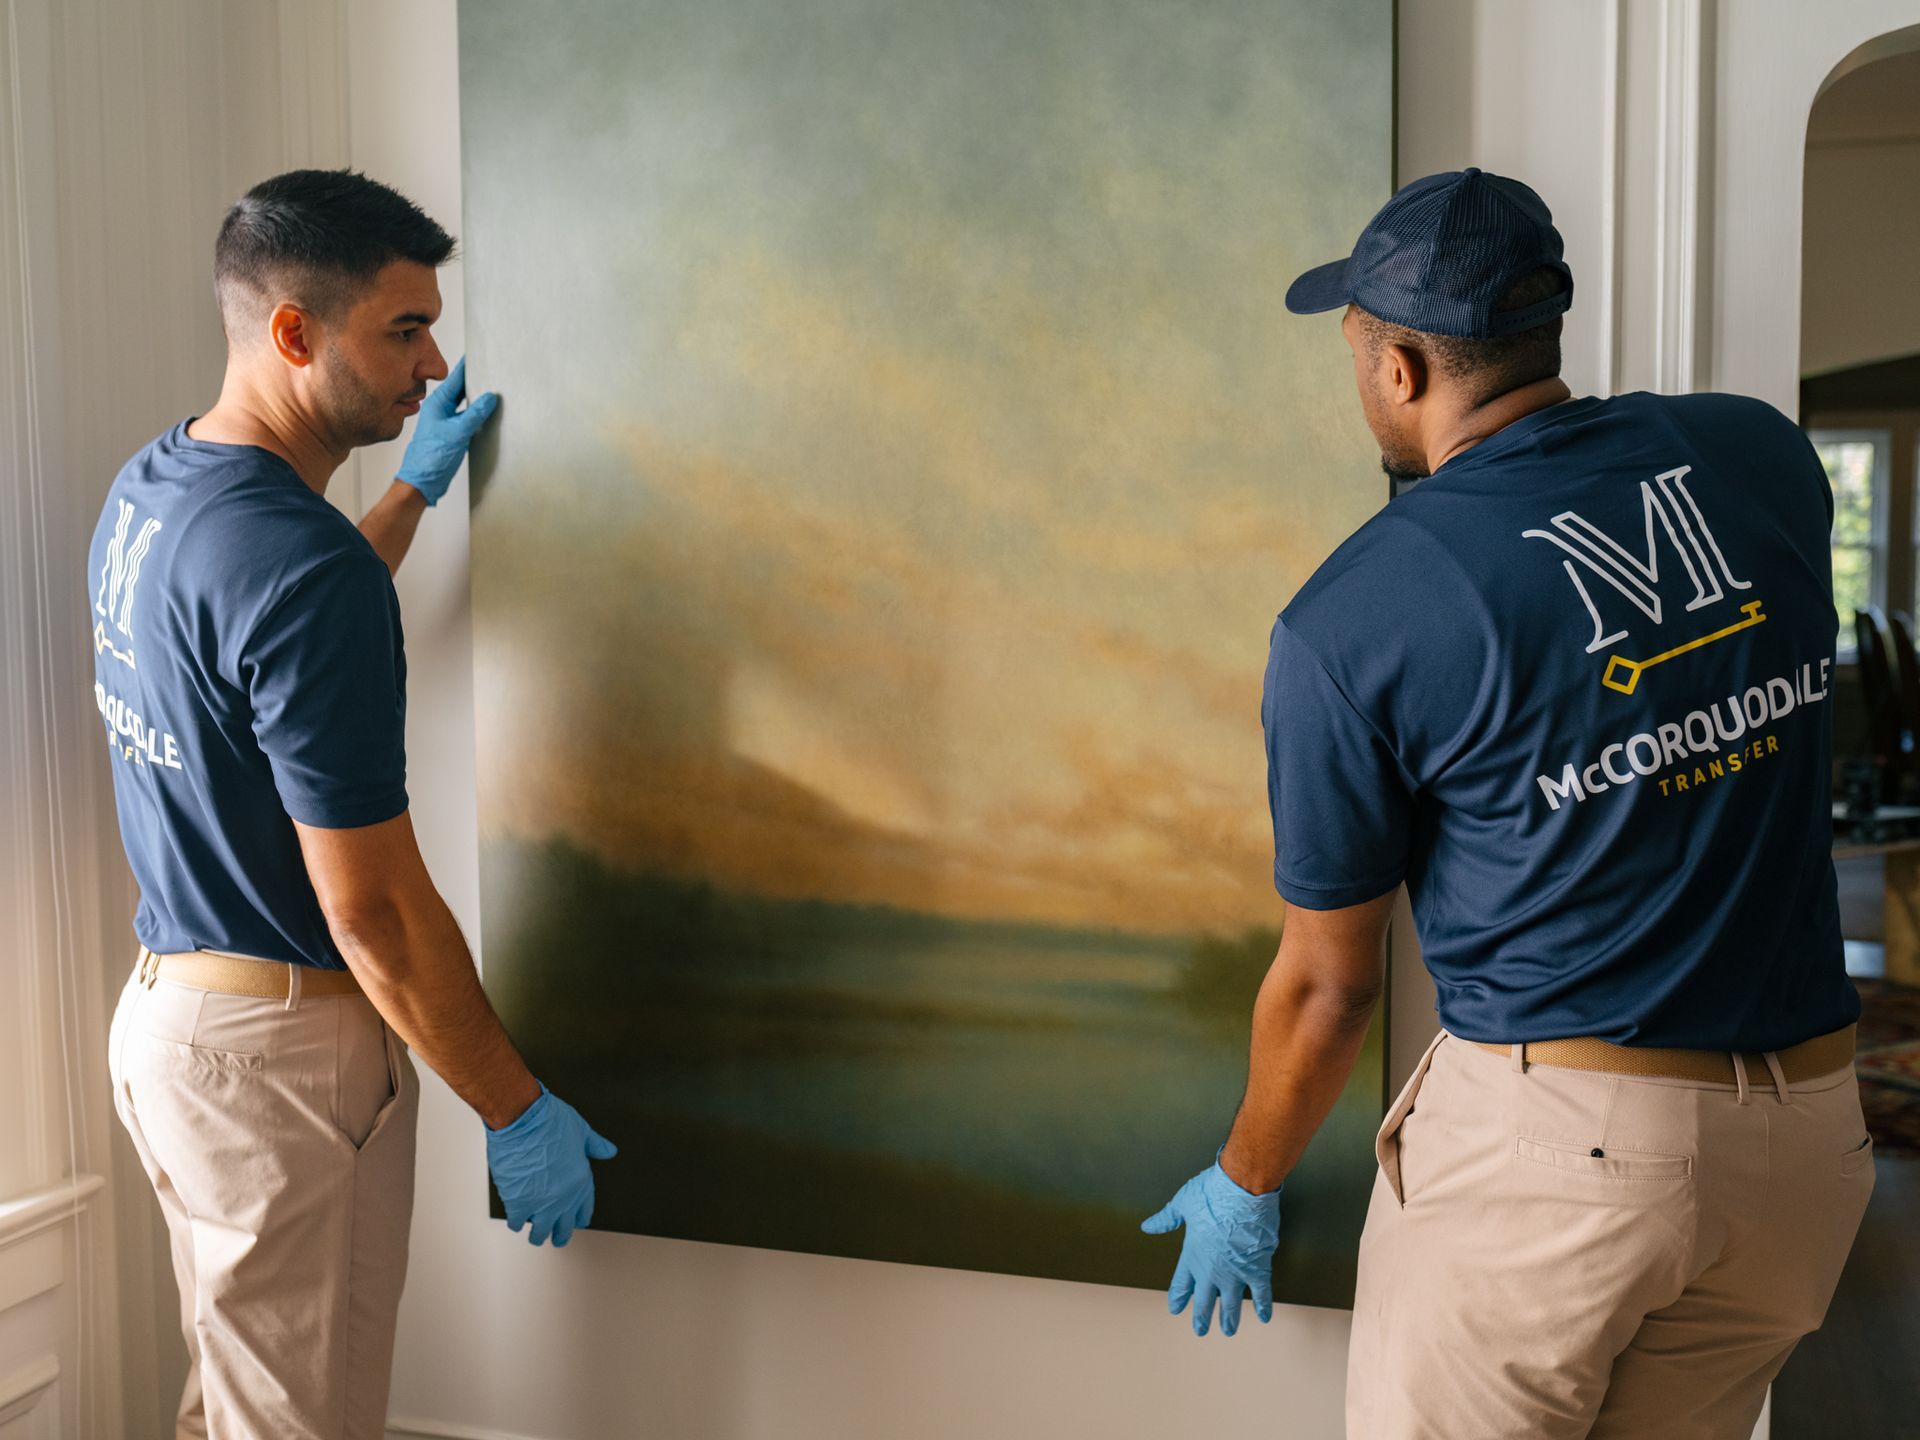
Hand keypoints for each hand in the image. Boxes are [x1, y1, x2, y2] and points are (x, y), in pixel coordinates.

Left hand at [395, 355, 498, 505]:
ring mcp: (445, 422)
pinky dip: (476, 413)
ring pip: (464, 404)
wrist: (422, 481)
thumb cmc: (432, 458)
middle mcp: (440, 410)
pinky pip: (466, 417)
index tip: (478, 355)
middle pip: (460, 389)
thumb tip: (490, 397)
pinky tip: (486, 413)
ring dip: (476, 397)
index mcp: (437, 404)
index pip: (455, 379)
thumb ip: (475, 413)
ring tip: (491, 388)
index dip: (467, 366)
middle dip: (474, 380)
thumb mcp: (458, 432)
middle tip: (490, 369)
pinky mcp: (450, 434)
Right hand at [484, 1081, 616, 1246]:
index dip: (580, 1217)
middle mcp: (564, 1197)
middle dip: (560, 1234)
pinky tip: (516, 1220)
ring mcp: (540, 1203)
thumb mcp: (582, 1130)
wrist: (524, 1120)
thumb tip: (609, 1151)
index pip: (584, 1209)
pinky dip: (516, 1222)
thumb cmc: (550, 1121)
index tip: (578, 1221)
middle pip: (564, 1228)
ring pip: (540, 1232)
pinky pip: (517, 1222)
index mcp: (581, 1181)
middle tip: (557, 1238)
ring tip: (536, 1237)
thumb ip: (596, 1144)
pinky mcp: (518, 1202)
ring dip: (538, 1235)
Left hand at [1140, 1154, 1281, 1335]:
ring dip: (1229, 1320)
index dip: (1178, 1297)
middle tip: (1200, 1331)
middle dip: (1201, 1317)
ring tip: (1228, 1331)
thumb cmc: (1211, 1194)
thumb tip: (1147, 1226)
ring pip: (1230, 1304)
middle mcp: (1211, 1270)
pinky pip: (1262, 1293)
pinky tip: (1264, 1317)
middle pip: (1204, 1301)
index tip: (1175, 1309)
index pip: (1181, 1283)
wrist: (1242, 1191)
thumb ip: (1166, 1219)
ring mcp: (1234, 1273)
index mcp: (1191, 1255)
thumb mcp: (1182, 1204)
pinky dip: (1263, 1306)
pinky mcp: (1257, 1269)